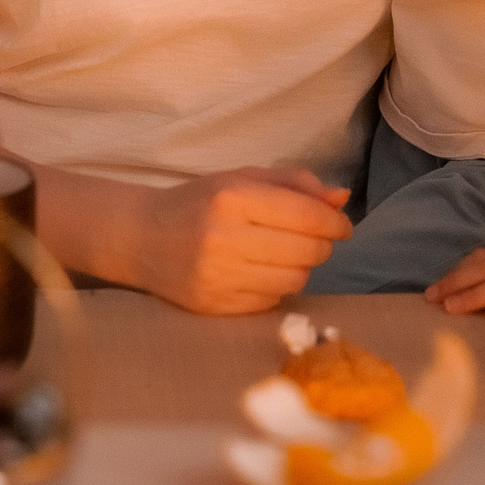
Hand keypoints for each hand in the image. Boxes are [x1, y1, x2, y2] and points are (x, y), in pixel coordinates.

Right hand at [128, 167, 351, 315]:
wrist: (142, 238)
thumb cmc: (198, 202)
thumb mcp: (242, 178)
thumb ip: (294, 184)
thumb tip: (341, 198)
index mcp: (233, 198)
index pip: (307, 216)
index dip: (335, 222)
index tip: (342, 225)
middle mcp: (225, 238)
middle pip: (306, 251)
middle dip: (322, 244)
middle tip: (316, 237)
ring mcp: (218, 276)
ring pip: (294, 279)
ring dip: (302, 267)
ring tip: (287, 253)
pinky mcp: (215, 306)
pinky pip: (272, 299)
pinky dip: (278, 285)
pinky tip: (264, 270)